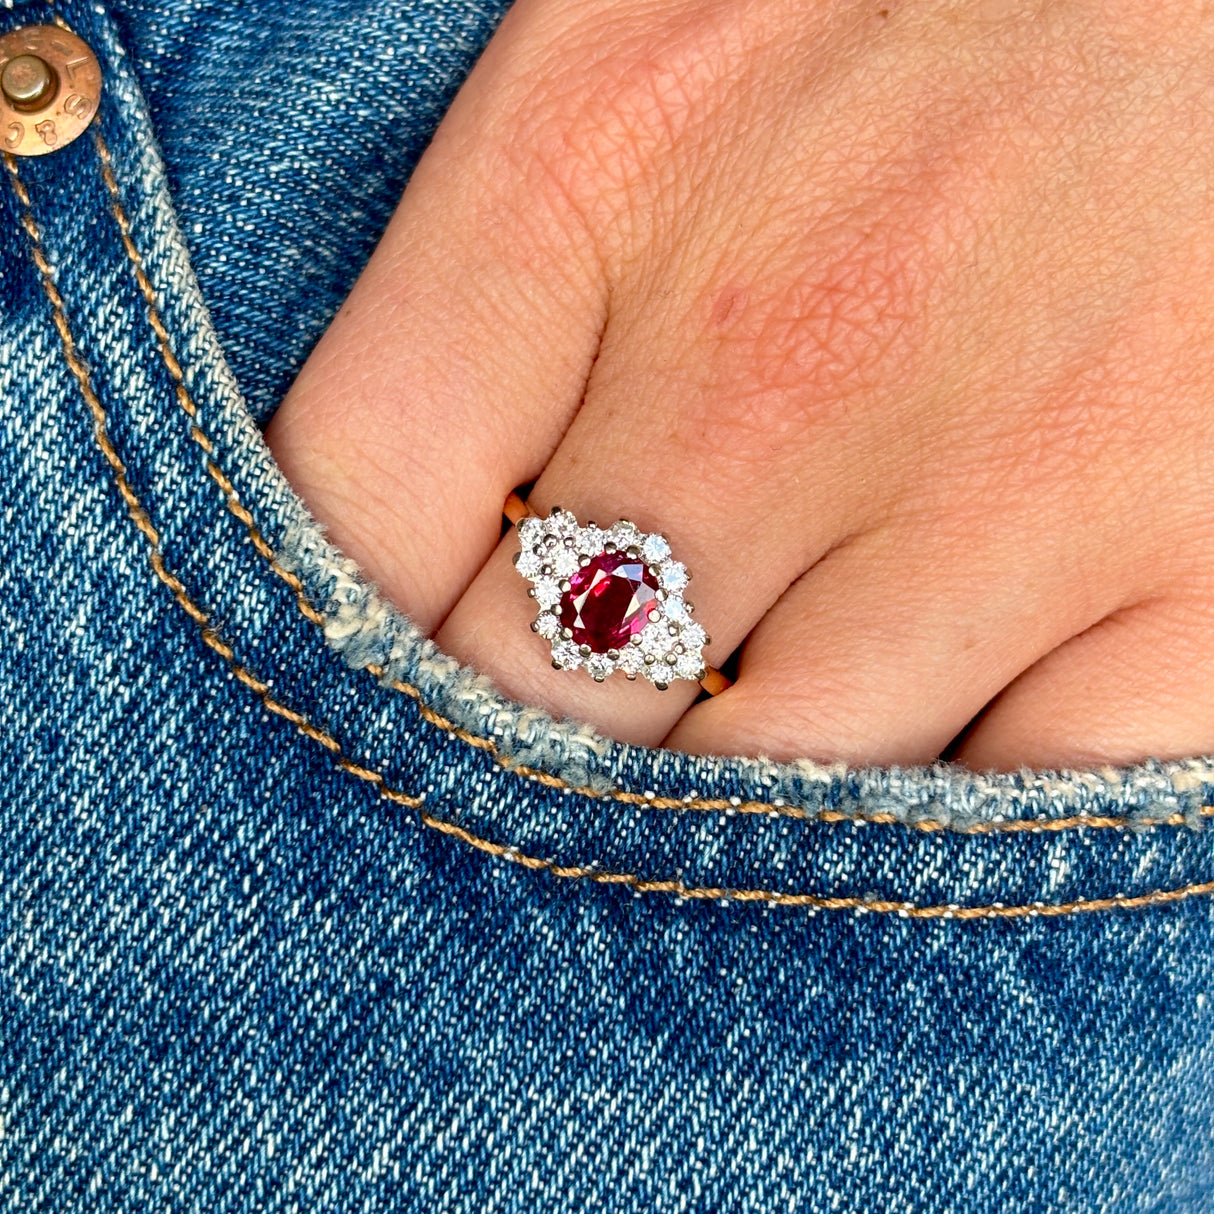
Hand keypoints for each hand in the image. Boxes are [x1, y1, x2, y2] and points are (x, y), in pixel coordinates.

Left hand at [265, 0, 1213, 769]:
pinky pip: (1013, 809)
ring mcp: (1012, 478)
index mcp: (601, 167)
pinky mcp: (1208, 578)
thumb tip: (398, 555)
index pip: (353, 518)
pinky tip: (940, 713)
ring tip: (759, 713)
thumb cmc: (907, 7)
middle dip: (525, 735)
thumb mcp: (637, 51)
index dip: (334, 634)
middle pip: (536, 693)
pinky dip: (949, 815)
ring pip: (763, 791)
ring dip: (725, 797)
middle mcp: (788, 357)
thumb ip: (490, 293)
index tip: (378, 665)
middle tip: (570, 711)